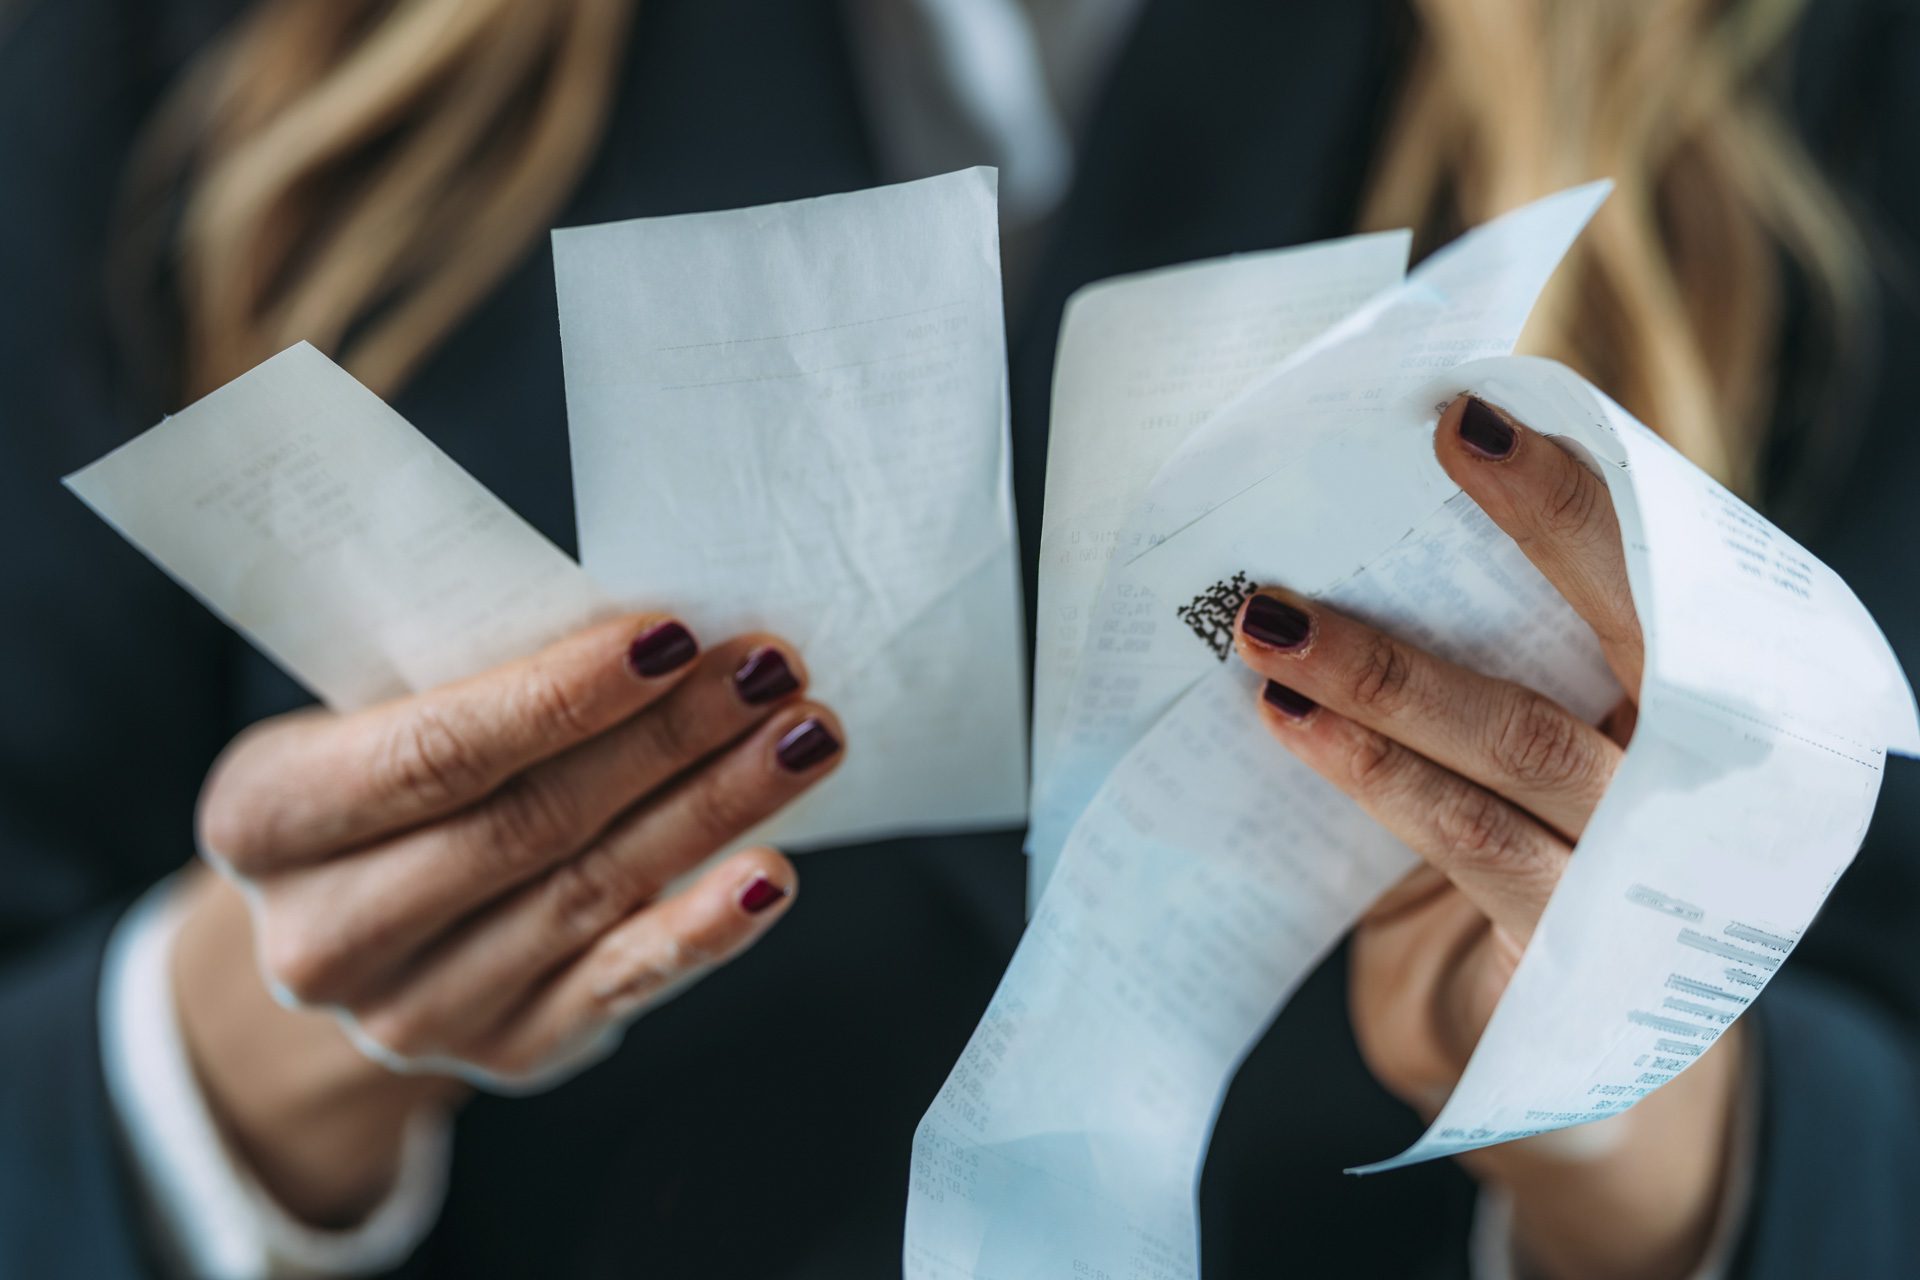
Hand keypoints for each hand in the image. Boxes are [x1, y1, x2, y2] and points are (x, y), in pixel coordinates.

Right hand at [177, 614, 841, 1222]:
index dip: (559, 696)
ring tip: (801, 738)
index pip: (432, 752)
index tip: (673, 634)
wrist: (360, 929)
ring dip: (713, 809)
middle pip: (527, 823)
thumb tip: (662, 634)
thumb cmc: (392, 782)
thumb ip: (480, 682)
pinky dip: (703, 928)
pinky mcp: (506, 1051)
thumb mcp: (381, 716)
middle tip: (771, 670)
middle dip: (667, 738)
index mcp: (263, 818)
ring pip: (589, 893)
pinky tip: (770, 873)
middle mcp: (322, 935)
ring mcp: (413, 1011)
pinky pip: (620, 984)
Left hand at [1232, 397, 1743, 1279]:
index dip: (1581, 489)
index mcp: (1702, 703)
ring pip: (1525, 739)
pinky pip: (1472, 840)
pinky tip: (1296, 726)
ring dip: (1389, 671)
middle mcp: (1703, 775)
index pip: (1660, 572)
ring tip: (1271, 620)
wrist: (1573, 1062)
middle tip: (1433, 442)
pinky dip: (1375, 776)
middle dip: (1537, 528)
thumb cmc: (1537, 857)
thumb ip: (1499, 652)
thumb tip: (1352, 529)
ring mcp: (1647, 866)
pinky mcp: (1579, 949)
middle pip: (1635, 628)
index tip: (1477, 407)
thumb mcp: (1535, 742)